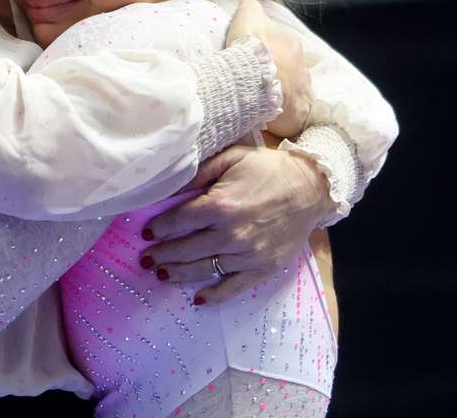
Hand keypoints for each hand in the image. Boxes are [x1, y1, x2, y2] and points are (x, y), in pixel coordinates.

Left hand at [139, 144, 331, 304]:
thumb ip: (198, 174)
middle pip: (186, 249)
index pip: (178, 221)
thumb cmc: (267, 169)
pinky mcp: (263, 268)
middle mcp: (232, 234)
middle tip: (145, 258)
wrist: (311, 188)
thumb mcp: (231, 158)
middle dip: (162, 254)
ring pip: (204, 270)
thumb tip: (169, 187)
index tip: (146, 233)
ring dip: (179, 274)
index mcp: (220, 205)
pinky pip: (234, 287)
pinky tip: (198, 299)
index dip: (159, 228)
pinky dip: (214, 296)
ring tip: (160, 274)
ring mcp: (248, 255)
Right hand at [226, 0, 310, 137]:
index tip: (252, 61)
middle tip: (255, 82)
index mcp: (291, 44)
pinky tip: (269, 117)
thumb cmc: (250, 49)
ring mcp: (304, 90)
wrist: (254, 82)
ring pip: (292, 91)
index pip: (281, 46)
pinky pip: (292, 113)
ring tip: (261, 101)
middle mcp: (303, 66)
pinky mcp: (300, 113)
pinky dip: (283, 114)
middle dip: (277, 75)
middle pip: (289, 69)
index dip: (267, 52)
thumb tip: (251, 6)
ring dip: (280, 94)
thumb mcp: (248, 17)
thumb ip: (251, 9)